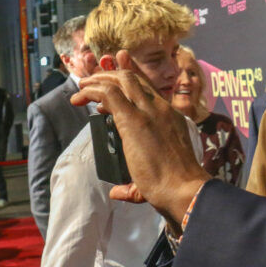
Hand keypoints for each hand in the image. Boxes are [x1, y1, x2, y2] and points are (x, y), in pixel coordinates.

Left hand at [72, 50, 209, 227]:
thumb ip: (134, 184)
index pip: (147, 89)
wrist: (186, 190)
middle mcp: (160, 108)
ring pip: (122, 80)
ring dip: (99, 80)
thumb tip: (116, 191)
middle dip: (110, 75)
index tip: (108, 91)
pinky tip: (80, 98)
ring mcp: (148, 111)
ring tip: (82, 87)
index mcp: (169, 116)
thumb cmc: (176, 187)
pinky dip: (92, 91)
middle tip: (91, 83)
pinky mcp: (134, 120)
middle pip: (133, 79)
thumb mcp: (158, 170)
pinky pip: (109, 94)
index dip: (126, 83)